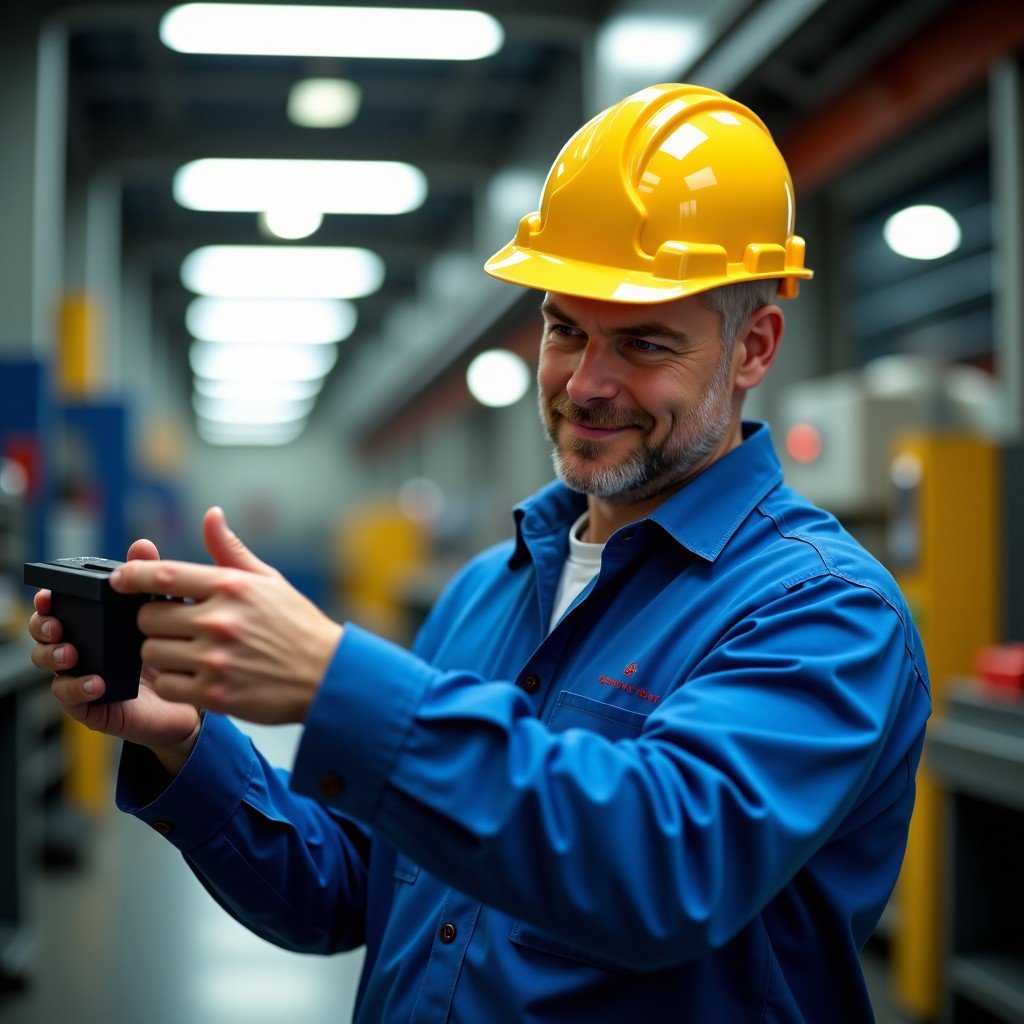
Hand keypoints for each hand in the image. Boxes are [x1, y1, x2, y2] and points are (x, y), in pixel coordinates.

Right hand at [29, 538, 202, 774]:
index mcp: (93, 621)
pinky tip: (95, 682)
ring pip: (48, 663)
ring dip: (53, 655)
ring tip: (71, 653)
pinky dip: (77, 687)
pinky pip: (69, 697)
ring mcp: (80, 675)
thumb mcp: (164, 612)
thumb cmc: (171, 651)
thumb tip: (142, 545)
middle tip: (57, 625)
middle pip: (44, 632)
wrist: (188, 699)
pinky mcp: (89, 704)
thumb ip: (150, 580)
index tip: (48, 594)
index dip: (46, 599)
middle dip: (43, 626)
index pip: (58, 605)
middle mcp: (81, 646)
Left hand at [109, 507, 342, 724]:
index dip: (131, 575)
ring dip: (162, 653)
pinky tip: (195, 675)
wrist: (327, 676)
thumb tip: (211, 515)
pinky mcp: (215, 693)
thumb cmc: (297, 626)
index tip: (119, 579)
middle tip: (174, 626)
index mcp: (231, 587)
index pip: (163, 574)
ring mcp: (216, 658)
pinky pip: (167, 684)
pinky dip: (174, 681)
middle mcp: (220, 620)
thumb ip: (231, 551)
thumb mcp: (268, 581)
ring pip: (152, 653)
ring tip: (187, 652)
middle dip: (155, 621)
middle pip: (148, 617)